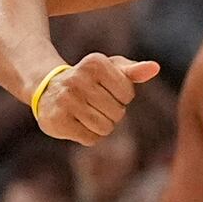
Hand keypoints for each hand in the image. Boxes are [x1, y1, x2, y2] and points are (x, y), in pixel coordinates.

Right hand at [35, 53, 158, 145]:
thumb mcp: (111, 70)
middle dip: (111, 112)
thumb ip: (134, 71)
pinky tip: (77, 122)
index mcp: (95, 63)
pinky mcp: (57, 120)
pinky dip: (89, 135)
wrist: (47, 88)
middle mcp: (77, 79)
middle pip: (117, 113)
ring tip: (87, 113)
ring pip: (105, 127)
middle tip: (94, 103)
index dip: (121, 97)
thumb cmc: (89, 79)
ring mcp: (65, 100)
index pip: (127, 95)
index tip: (106, 90)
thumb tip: (155, 68)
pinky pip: (90, 139)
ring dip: (101, 125)